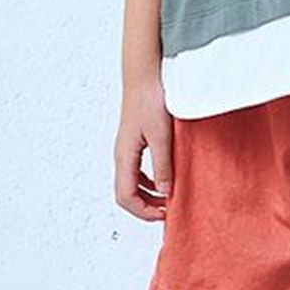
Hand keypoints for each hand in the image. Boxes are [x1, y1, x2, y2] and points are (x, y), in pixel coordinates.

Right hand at [114, 79, 171, 221]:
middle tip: (168, 211)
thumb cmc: (150, 99)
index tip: (164, 215)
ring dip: (148, 196)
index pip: (125, 197)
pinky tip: (163, 181)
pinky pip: (136, 172)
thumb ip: (163, 165)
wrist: (144, 75)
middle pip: (126, 194)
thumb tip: (165, 191)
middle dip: (146, 207)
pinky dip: (149, 183)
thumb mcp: (162, 136)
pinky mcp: (133, 144)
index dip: (143, 212)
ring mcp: (126, 150)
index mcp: (124, 156)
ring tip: (168, 199)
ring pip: (130, 185)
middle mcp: (121, 156)